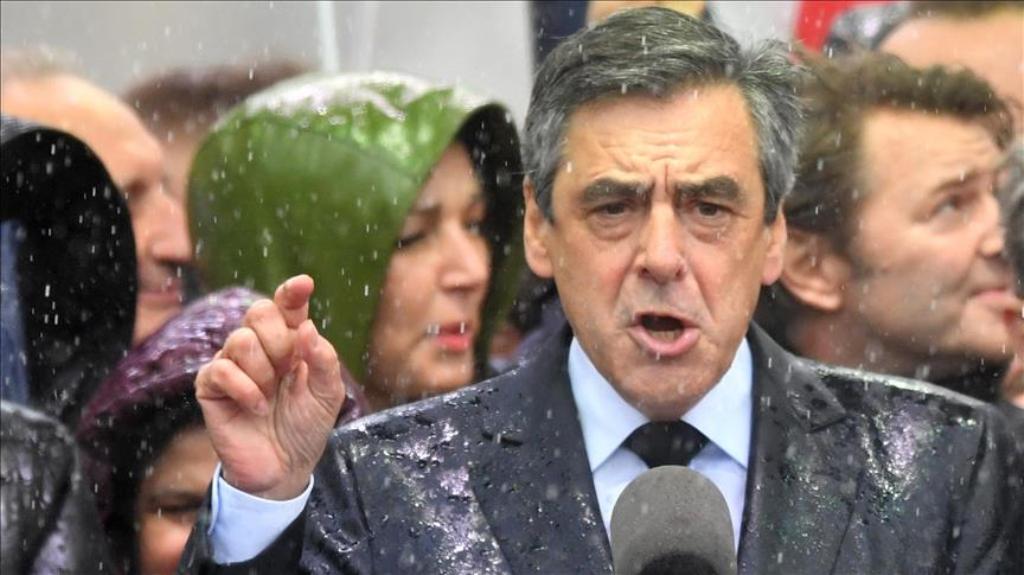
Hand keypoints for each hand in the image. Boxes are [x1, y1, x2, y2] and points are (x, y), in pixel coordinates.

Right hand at [195, 275, 345, 499]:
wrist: (284, 467)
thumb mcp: (328, 394)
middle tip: (288, 371)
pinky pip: (221, 369)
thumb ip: (324, 360)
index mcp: (290, 342)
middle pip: (259, 312)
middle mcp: (259, 347)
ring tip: (271, 396)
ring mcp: (232, 364)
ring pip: (240, 340)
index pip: (286, 306)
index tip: (304, 284)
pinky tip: (257, 408)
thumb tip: (307, 328)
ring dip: (263, 372)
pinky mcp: (210, 387)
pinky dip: (245, 389)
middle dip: (280, 341)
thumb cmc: (306, 427)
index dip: (292, 292)